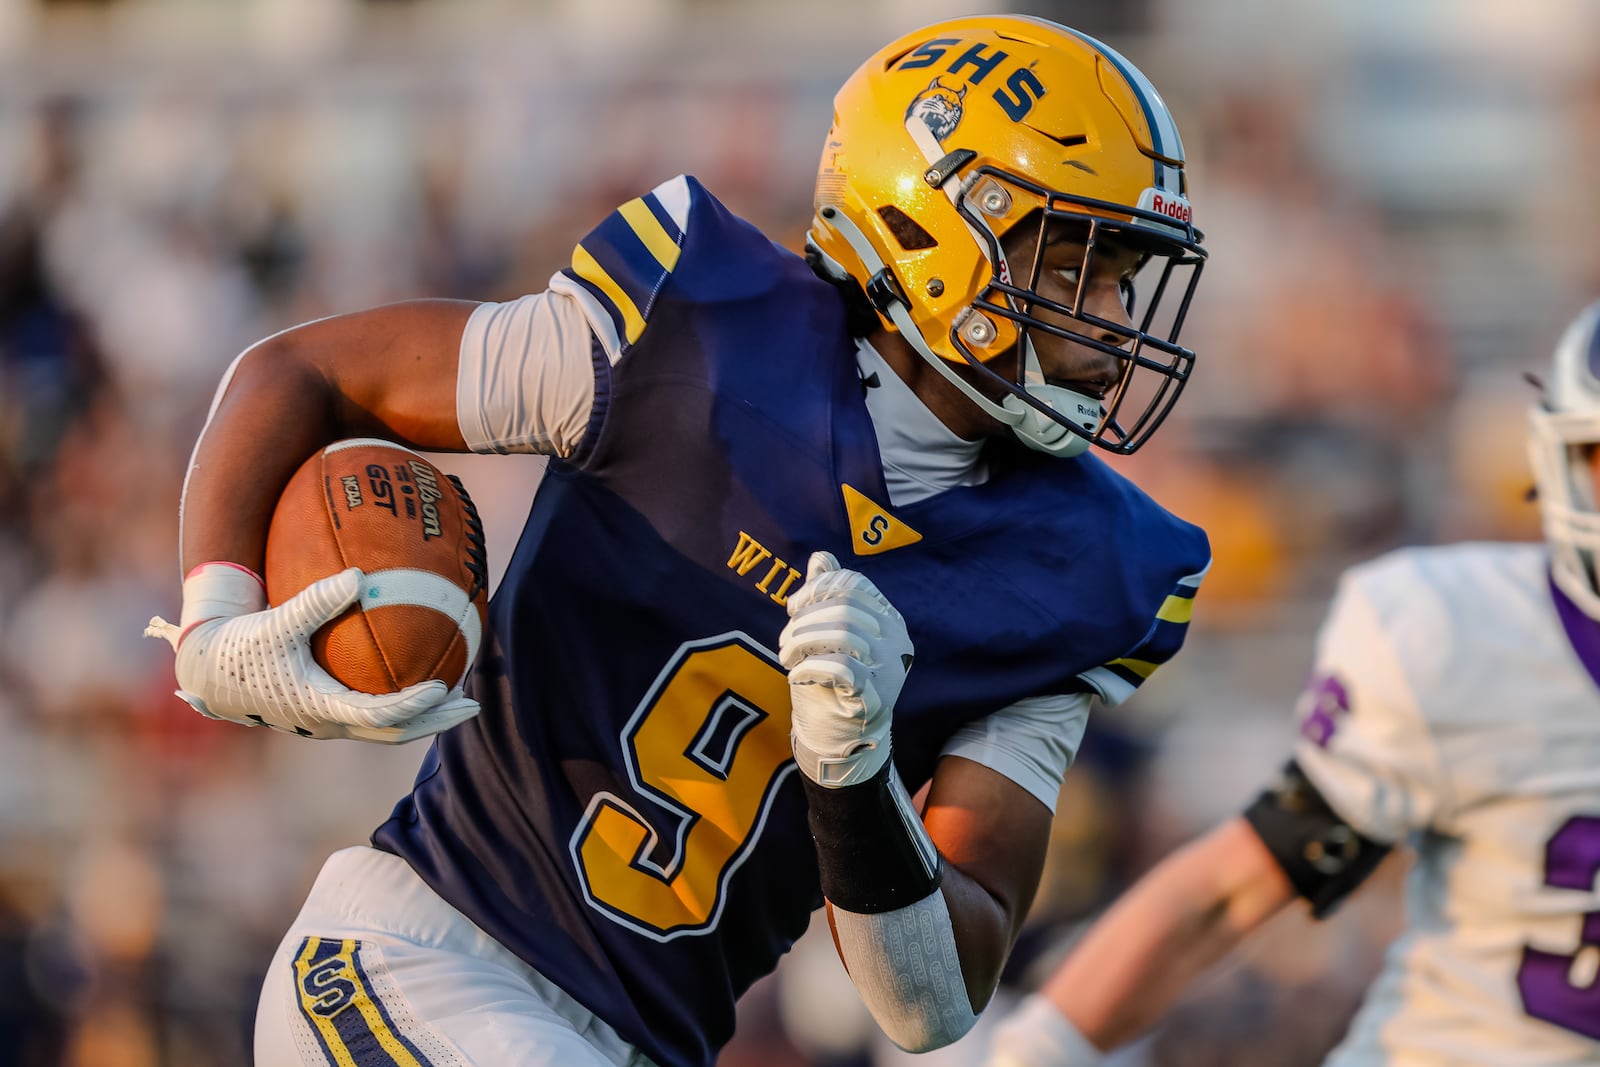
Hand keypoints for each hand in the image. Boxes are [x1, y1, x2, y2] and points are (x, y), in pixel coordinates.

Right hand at [145, 563, 478, 743]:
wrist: (207, 670)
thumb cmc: (239, 646)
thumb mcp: (274, 622)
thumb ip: (315, 602)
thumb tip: (359, 575)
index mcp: (319, 707)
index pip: (379, 716)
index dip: (414, 705)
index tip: (444, 687)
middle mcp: (328, 724)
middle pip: (395, 733)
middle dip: (436, 720)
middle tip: (473, 704)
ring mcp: (328, 723)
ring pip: (387, 730)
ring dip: (424, 716)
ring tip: (458, 694)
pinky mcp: (325, 714)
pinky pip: (374, 715)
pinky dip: (402, 703)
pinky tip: (420, 677)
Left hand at [779, 551, 912, 786]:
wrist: (841, 738)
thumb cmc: (833, 682)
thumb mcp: (826, 635)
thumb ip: (827, 596)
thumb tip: (820, 558)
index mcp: (887, 619)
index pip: (854, 585)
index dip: (816, 589)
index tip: (792, 609)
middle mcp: (895, 641)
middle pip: (846, 607)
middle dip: (804, 620)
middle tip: (784, 642)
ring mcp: (889, 670)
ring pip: (844, 634)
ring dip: (802, 643)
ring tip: (786, 658)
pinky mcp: (874, 698)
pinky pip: (842, 669)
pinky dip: (810, 668)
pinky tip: (796, 676)